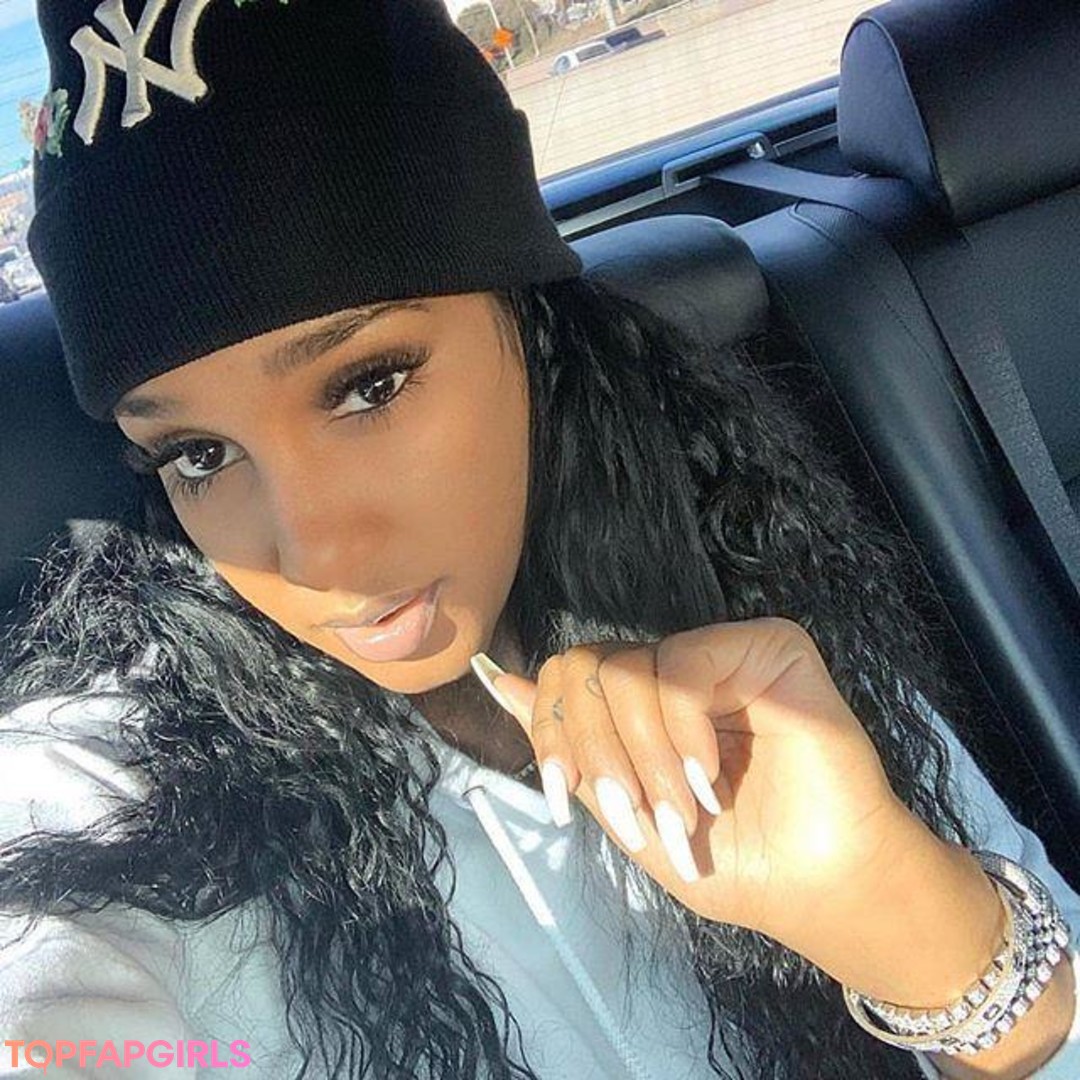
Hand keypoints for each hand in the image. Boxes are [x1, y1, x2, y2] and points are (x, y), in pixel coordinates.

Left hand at [470, 618, 927, 962]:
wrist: (814, 889)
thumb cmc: (726, 859)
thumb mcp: (624, 810)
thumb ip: (567, 746)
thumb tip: (494, 680)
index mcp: (640, 704)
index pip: (564, 676)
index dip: (551, 733)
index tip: (563, 800)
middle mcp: (674, 670)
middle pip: (584, 667)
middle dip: (596, 754)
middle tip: (637, 819)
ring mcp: (718, 653)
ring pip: (625, 668)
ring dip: (643, 757)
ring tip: (682, 813)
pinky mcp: (768, 647)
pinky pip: (684, 664)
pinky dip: (681, 731)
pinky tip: (710, 780)